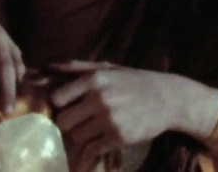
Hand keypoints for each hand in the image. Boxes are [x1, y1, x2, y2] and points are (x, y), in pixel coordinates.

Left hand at [49, 61, 217, 164]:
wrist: (168, 98)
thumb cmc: (134, 81)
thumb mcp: (108, 68)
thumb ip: (77, 67)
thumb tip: (49, 66)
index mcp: (94, 79)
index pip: (57, 98)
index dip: (60, 104)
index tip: (69, 105)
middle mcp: (99, 98)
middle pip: (64, 121)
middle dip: (70, 123)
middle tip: (80, 120)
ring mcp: (110, 120)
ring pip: (77, 137)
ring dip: (83, 135)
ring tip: (94, 129)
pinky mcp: (119, 138)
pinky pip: (93, 150)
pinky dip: (93, 151)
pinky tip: (98, 145)